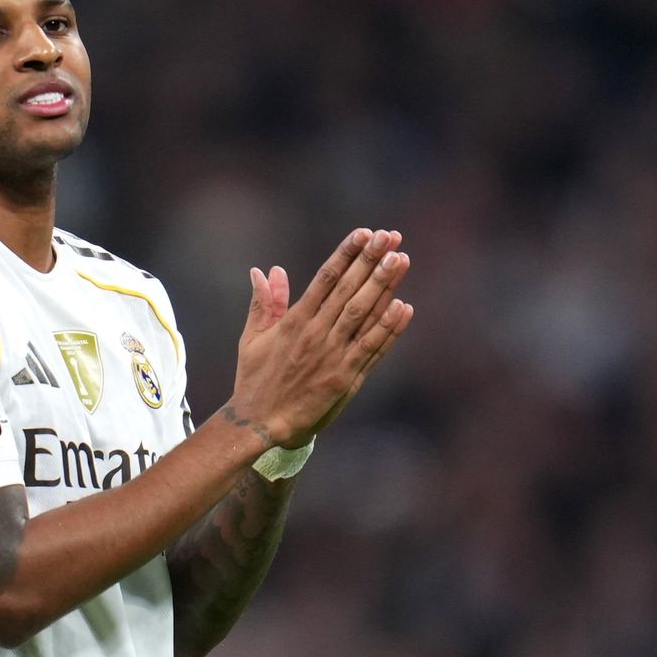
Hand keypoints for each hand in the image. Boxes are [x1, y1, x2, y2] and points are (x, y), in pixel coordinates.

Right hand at [230, 228, 413, 447]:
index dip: (346, 254)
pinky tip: (403, 307)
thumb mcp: (253, 338)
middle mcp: (316, 334)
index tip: (363, 233)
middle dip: (370, 261)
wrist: (261, 422)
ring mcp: (333, 355)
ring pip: (363, 313)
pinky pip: (372, 347)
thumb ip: (264, 304)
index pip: (325, 278)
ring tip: (401, 260)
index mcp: (294, 321)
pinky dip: (389, 328)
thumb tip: (265, 271)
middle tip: (390, 237)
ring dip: (384, 285)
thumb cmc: (255, 379)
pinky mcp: (346, 377)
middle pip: (348, 290)